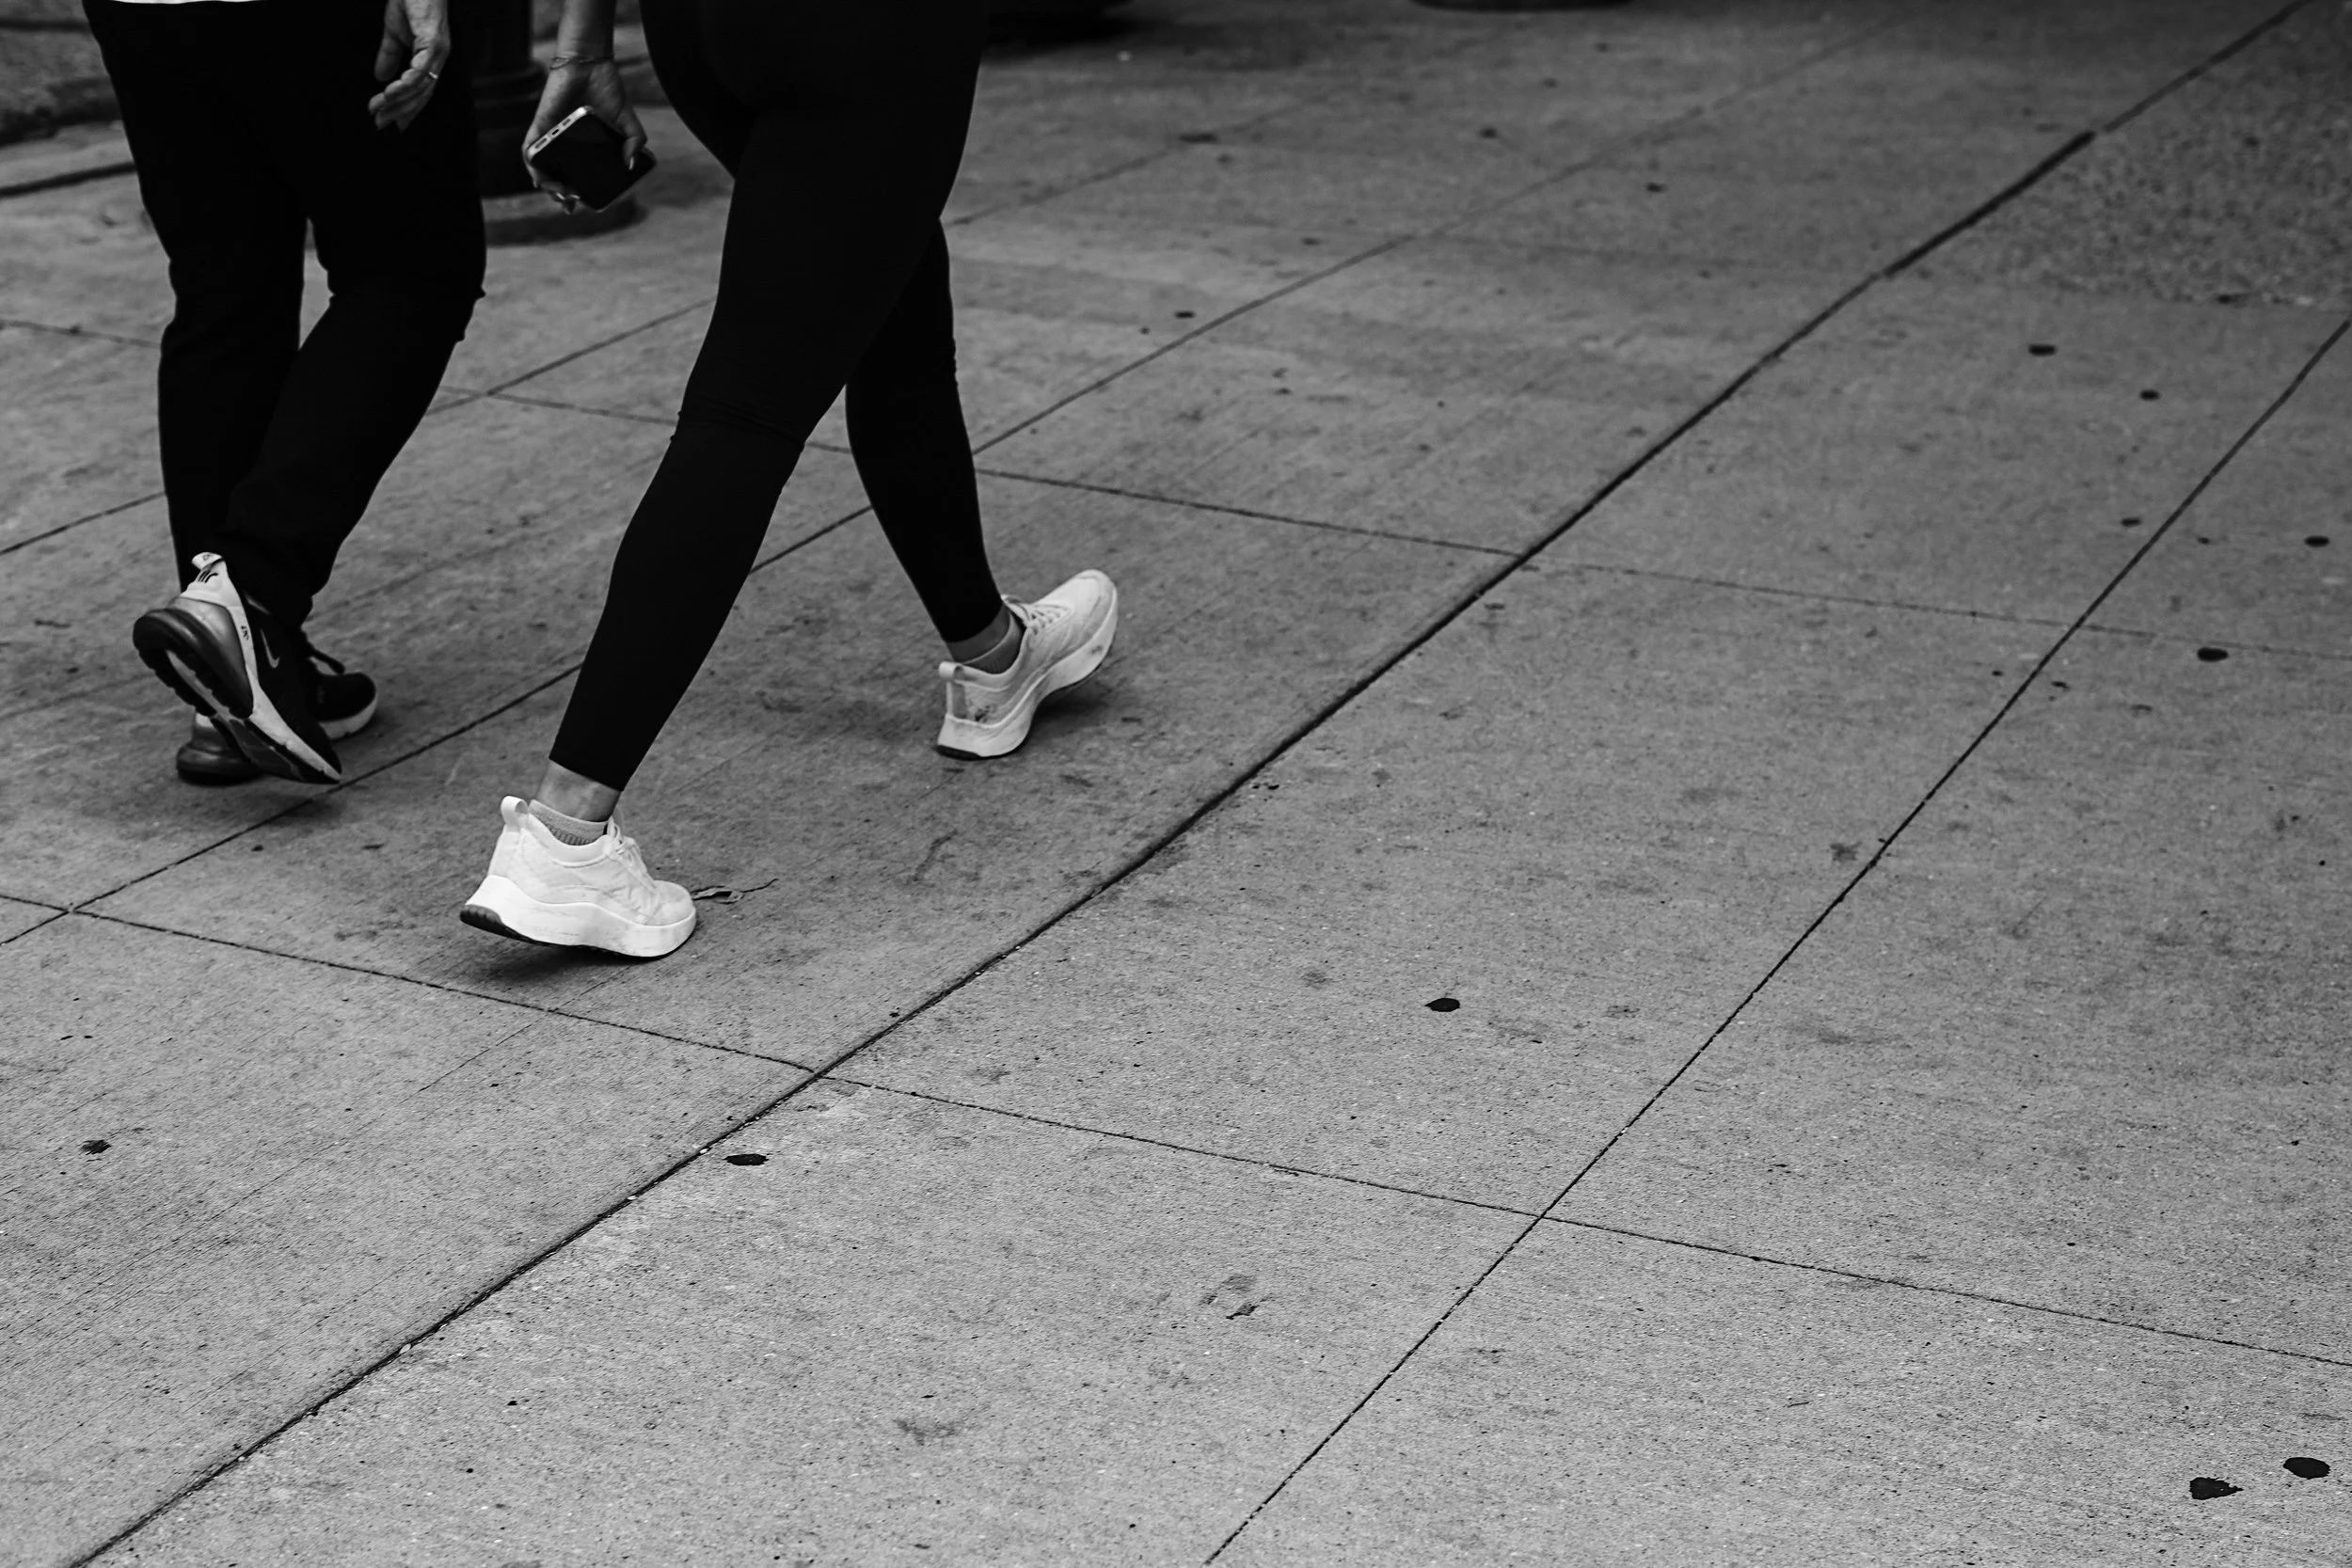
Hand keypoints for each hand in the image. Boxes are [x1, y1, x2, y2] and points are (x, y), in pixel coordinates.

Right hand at [368, 0, 449, 131]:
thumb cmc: (410, 2)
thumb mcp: (395, 33)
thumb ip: (390, 55)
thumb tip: (380, 77)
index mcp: (432, 60)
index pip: (421, 92)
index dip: (407, 109)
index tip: (392, 124)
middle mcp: (438, 60)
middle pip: (422, 95)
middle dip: (400, 111)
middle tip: (380, 124)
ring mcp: (438, 52)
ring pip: (420, 86)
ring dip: (398, 100)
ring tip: (379, 109)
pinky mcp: (432, 42)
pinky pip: (420, 70)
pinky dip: (405, 83)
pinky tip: (390, 92)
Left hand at [523, 57, 647, 209]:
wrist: (590, 66)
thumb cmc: (608, 91)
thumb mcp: (629, 122)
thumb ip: (635, 142)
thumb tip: (629, 165)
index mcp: (586, 149)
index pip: (579, 177)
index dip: (579, 194)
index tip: (583, 205)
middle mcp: (566, 145)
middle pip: (557, 176)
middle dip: (560, 195)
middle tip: (569, 203)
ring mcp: (552, 136)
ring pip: (540, 167)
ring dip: (545, 184)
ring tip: (558, 193)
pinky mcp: (541, 125)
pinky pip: (530, 148)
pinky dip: (532, 163)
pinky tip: (537, 177)